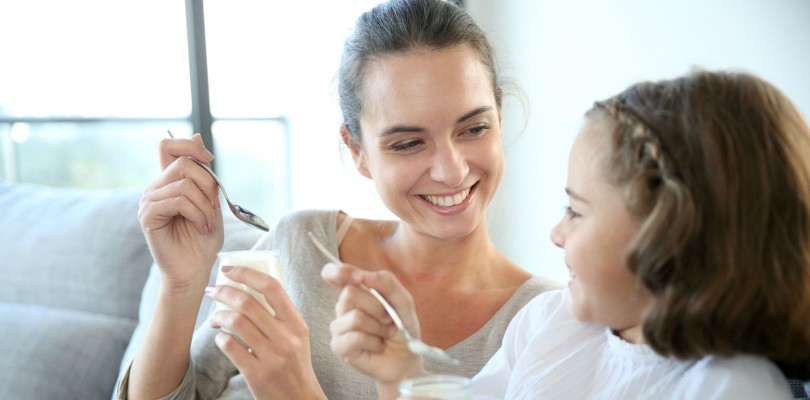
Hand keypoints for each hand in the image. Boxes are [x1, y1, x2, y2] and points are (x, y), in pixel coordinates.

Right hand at [138, 133, 223, 291]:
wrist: (194, 270)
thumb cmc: (203, 239)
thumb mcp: (211, 201)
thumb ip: (205, 173)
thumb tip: (198, 135)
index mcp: (169, 181)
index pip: (168, 145)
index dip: (190, 145)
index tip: (209, 160)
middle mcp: (155, 187)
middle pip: (184, 163)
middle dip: (209, 184)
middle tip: (214, 208)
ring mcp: (149, 201)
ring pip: (185, 184)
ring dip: (206, 206)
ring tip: (207, 224)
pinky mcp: (148, 215)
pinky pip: (179, 201)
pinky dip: (198, 214)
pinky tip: (201, 228)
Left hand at [206, 266, 325, 399]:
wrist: (300, 399)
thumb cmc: (295, 364)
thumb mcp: (297, 337)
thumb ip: (280, 315)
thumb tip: (251, 287)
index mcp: (296, 324)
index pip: (272, 287)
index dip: (248, 273)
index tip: (230, 269)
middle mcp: (286, 338)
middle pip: (248, 303)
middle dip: (224, 292)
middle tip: (213, 290)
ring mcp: (271, 357)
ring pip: (236, 323)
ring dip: (218, 315)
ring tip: (215, 317)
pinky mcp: (256, 374)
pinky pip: (230, 347)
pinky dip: (220, 339)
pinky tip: (221, 338)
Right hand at [321, 263, 422, 387]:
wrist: (406, 358)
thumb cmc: (402, 328)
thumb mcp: (403, 302)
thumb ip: (388, 283)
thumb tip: (365, 275)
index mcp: (357, 291)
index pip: (333, 274)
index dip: (339, 271)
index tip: (358, 277)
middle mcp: (344, 307)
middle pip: (350, 292)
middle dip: (377, 307)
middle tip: (388, 319)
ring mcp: (339, 327)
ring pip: (355, 317)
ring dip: (378, 327)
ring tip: (385, 334)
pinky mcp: (339, 346)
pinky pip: (355, 337)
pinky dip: (374, 342)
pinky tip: (377, 346)